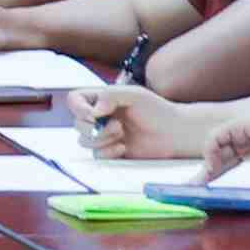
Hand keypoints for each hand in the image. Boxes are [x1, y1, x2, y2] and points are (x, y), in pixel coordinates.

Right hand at [72, 83, 188, 163]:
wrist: (174, 134)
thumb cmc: (157, 110)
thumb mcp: (134, 94)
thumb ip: (110, 95)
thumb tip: (92, 111)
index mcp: (102, 100)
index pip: (75, 100)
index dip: (78, 108)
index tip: (94, 114)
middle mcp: (100, 117)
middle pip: (77, 124)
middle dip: (95, 128)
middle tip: (118, 126)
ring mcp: (104, 136)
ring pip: (83, 141)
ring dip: (101, 139)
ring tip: (122, 135)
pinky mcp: (111, 152)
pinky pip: (96, 155)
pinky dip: (107, 152)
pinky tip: (123, 148)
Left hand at [189, 96, 249, 184]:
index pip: (229, 161)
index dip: (217, 173)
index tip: (206, 188)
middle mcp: (243, 138)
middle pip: (218, 156)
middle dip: (206, 172)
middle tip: (194, 188)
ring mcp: (239, 131)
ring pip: (214, 147)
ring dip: (207, 164)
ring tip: (205, 180)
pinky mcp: (236, 126)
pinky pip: (215, 139)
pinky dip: (211, 152)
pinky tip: (213, 166)